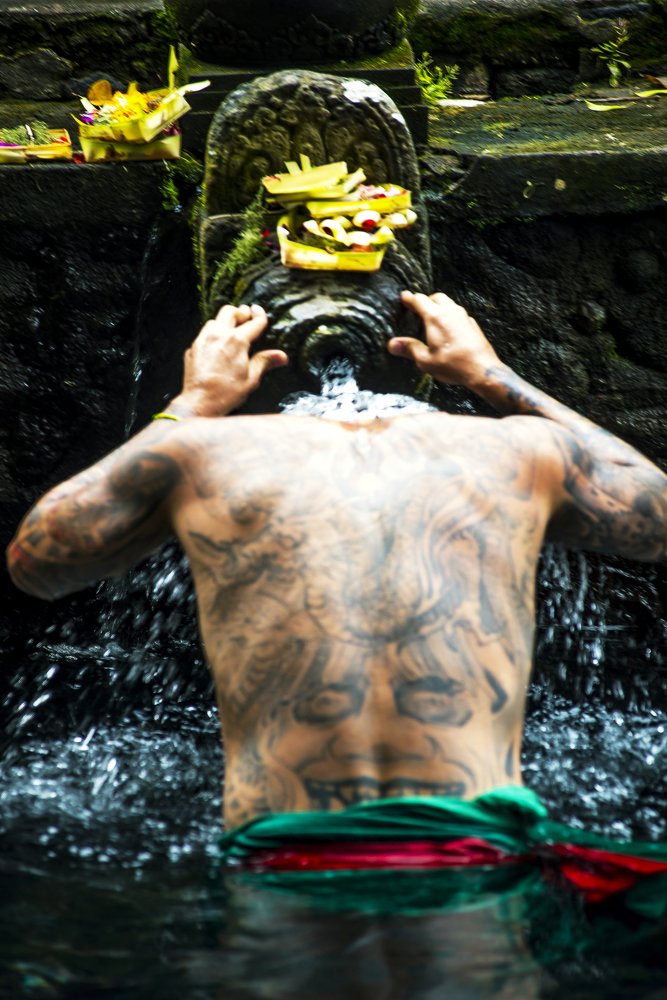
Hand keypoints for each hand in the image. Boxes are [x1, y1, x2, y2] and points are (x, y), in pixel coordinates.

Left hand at [169, 304, 287, 416]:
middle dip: (240, 313)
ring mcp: (203, 340)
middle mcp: (218, 335)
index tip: (260, 312)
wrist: (199, 402)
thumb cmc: (226, 393)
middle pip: (230, 311)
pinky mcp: (193, 348)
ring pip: (214, 320)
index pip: (253, 322)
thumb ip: (265, 362)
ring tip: (231, 332)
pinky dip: (213, 335)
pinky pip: (204, 334)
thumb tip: (281, 356)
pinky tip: (217, 347)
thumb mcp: (251, 379)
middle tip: (246, 319)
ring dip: (224, 322)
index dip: (260, 315)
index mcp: (237, 341)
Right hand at [387, 290, 501, 387]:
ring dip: (439, 306)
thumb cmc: (453, 365)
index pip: (420, 300)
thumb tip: (392, 344)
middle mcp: (451, 312)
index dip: (410, 298)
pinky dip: (450, 315)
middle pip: (436, 297)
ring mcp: (464, 317)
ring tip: (432, 316)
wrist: (482, 369)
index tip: (404, 296)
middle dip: (426, 300)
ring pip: (449, 303)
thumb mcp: (425, 360)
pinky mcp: (472, 325)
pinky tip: (448, 327)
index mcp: (436, 318)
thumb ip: (409, 349)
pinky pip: (458, 313)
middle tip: (417, 308)